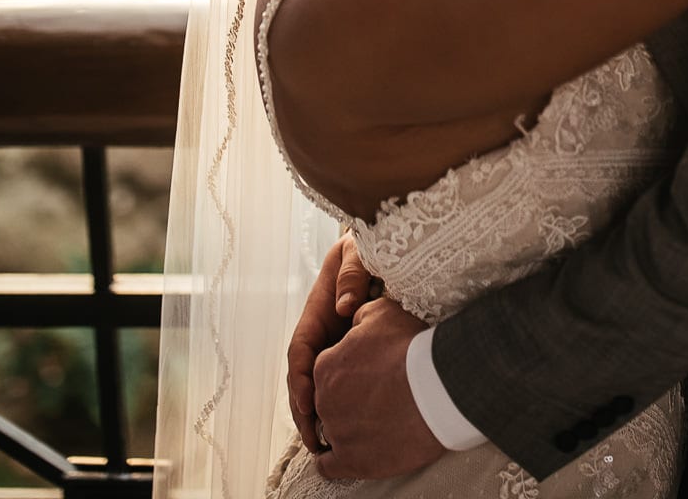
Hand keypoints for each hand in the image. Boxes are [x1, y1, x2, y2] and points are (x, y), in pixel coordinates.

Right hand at [286, 235, 375, 453]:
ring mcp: (338, 343)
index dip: (301, 381)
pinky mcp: (355, 350)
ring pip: (322, 383)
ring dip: (320, 414)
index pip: (300, 351)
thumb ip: (352, 274)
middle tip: (316, 441)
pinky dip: (341, 403)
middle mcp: (323, 331)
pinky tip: (351, 426)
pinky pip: (344, 380)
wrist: (387, 242)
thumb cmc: (369, 243)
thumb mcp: (359, 251)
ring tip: (327, 445)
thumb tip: (345, 307)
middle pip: (305, 376)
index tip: (308, 405)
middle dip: (305, 411)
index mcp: (318, 311)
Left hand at [311, 297, 444, 478]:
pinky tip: (351, 453)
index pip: (328, 372)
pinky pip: (329, 466)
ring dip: (346, 428)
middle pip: (328, 402)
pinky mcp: (351, 461)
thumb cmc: (412, 349)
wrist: (438, 387)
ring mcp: (337, 432)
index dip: (350, 371)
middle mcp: (323, 401)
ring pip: (330, 432)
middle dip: (347, 399)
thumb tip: (352, 315)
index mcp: (326, 367)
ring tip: (372, 424)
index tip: (370, 374)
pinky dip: (336, 461)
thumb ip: (360, 314)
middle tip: (375, 397)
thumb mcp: (382, 313)